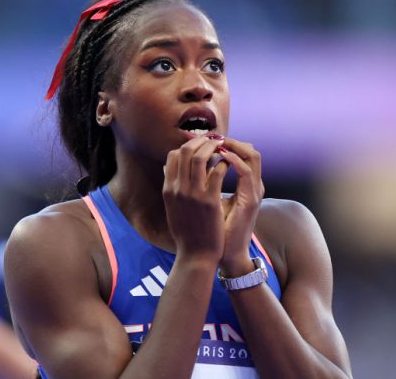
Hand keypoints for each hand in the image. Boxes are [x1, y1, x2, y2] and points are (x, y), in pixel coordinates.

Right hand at [162, 136, 230, 260]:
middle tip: (214, 140)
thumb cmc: (186, 233)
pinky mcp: (210, 201)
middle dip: (201, 141)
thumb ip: (170, 187)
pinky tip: (229, 164)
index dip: (187, 146)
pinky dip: (224, 163)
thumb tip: (166, 168)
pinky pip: (217, 172)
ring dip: (213, 147)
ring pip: (201, 157)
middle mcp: (178, 188)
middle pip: (185, 151)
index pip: (172, 156)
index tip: (200, 145)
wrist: (196, 255)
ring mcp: (193, 194)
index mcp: (168, 189)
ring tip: (223, 147)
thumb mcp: (172, 208)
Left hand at [215, 138, 263, 275]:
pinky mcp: (251, 200)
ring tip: (218, 141)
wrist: (220, 254)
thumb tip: (180, 171)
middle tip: (214, 136)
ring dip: (235, 145)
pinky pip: (246, 172)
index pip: (245, 155)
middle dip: (232, 140)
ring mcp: (255, 192)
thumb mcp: (210, 205)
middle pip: (252, 151)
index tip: (209, 140)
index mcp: (246, 188)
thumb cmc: (213, 231)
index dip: (230, 144)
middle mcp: (254, 187)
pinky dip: (234, 160)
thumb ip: (203, 187)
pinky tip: (222, 156)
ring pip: (253, 156)